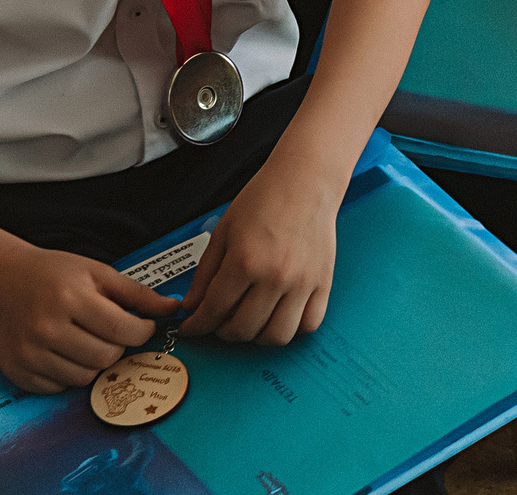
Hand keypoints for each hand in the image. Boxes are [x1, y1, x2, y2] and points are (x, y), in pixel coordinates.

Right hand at [0, 245, 176, 392]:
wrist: (3, 282)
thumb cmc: (56, 275)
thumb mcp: (98, 273)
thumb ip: (137, 293)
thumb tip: (172, 308)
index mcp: (70, 298)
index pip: (121, 331)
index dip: (141, 331)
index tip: (142, 326)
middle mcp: (46, 328)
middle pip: (105, 358)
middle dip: (117, 347)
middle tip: (109, 331)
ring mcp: (29, 353)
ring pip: (84, 377)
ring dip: (94, 362)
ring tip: (85, 339)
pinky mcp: (17, 371)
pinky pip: (59, 388)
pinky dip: (69, 374)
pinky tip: (63, 351)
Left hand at [178, 154, 338, 343]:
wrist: (306, 180)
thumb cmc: (264, 199)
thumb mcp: (223, 232)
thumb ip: (205, 273)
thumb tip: (193, 306)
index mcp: (245, 261)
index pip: (214, 310)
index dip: (197, 325)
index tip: (192, 327)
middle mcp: (275, 276)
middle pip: (243, 329)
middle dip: (223, 332)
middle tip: (219, 321)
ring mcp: (303, 282)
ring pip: (277, 336)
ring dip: (257, 335)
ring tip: (250, 319)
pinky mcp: (323, 283)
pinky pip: (309, 324)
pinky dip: (292, 328)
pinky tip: (279, 314)